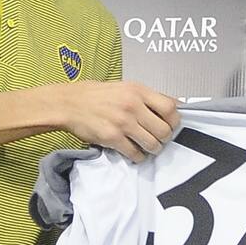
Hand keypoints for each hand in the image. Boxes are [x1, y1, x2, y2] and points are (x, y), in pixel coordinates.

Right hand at [49, 80, 179, 161]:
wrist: (70, 103)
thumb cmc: (98, 95)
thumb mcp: (126, 87)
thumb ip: (147, 97)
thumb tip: (172, 107)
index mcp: (138, 91)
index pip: (170, 108)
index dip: (174, 120)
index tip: (171, 125)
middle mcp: (133, 106)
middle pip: (164, 130)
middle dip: (164, 138)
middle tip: (159, 139)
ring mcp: (123, 123)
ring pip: (152, 144)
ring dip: (153, 149)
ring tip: (147, 147)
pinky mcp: (112, 138)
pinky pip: (135, 154)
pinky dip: (138, 157)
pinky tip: (134, 153)